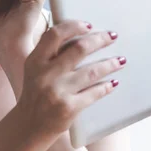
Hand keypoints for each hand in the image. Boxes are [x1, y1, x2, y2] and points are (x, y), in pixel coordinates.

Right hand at [17, 21, 124, 137]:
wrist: (29, 125)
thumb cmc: (36, 93)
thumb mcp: (34, 70)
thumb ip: (49, 54)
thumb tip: (79, 36)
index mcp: (35, 61)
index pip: (55, 35)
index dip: (74, 26)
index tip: (89, 25)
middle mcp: (45, 74)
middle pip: (79, 48)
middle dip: (100, 39)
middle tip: (112, 36)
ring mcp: (57, 91)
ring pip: (92, 71)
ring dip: (110, 64)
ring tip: (121, 60)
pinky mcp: (69, 108)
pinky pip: (94, 93)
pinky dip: (106, 87)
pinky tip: (113, 83)